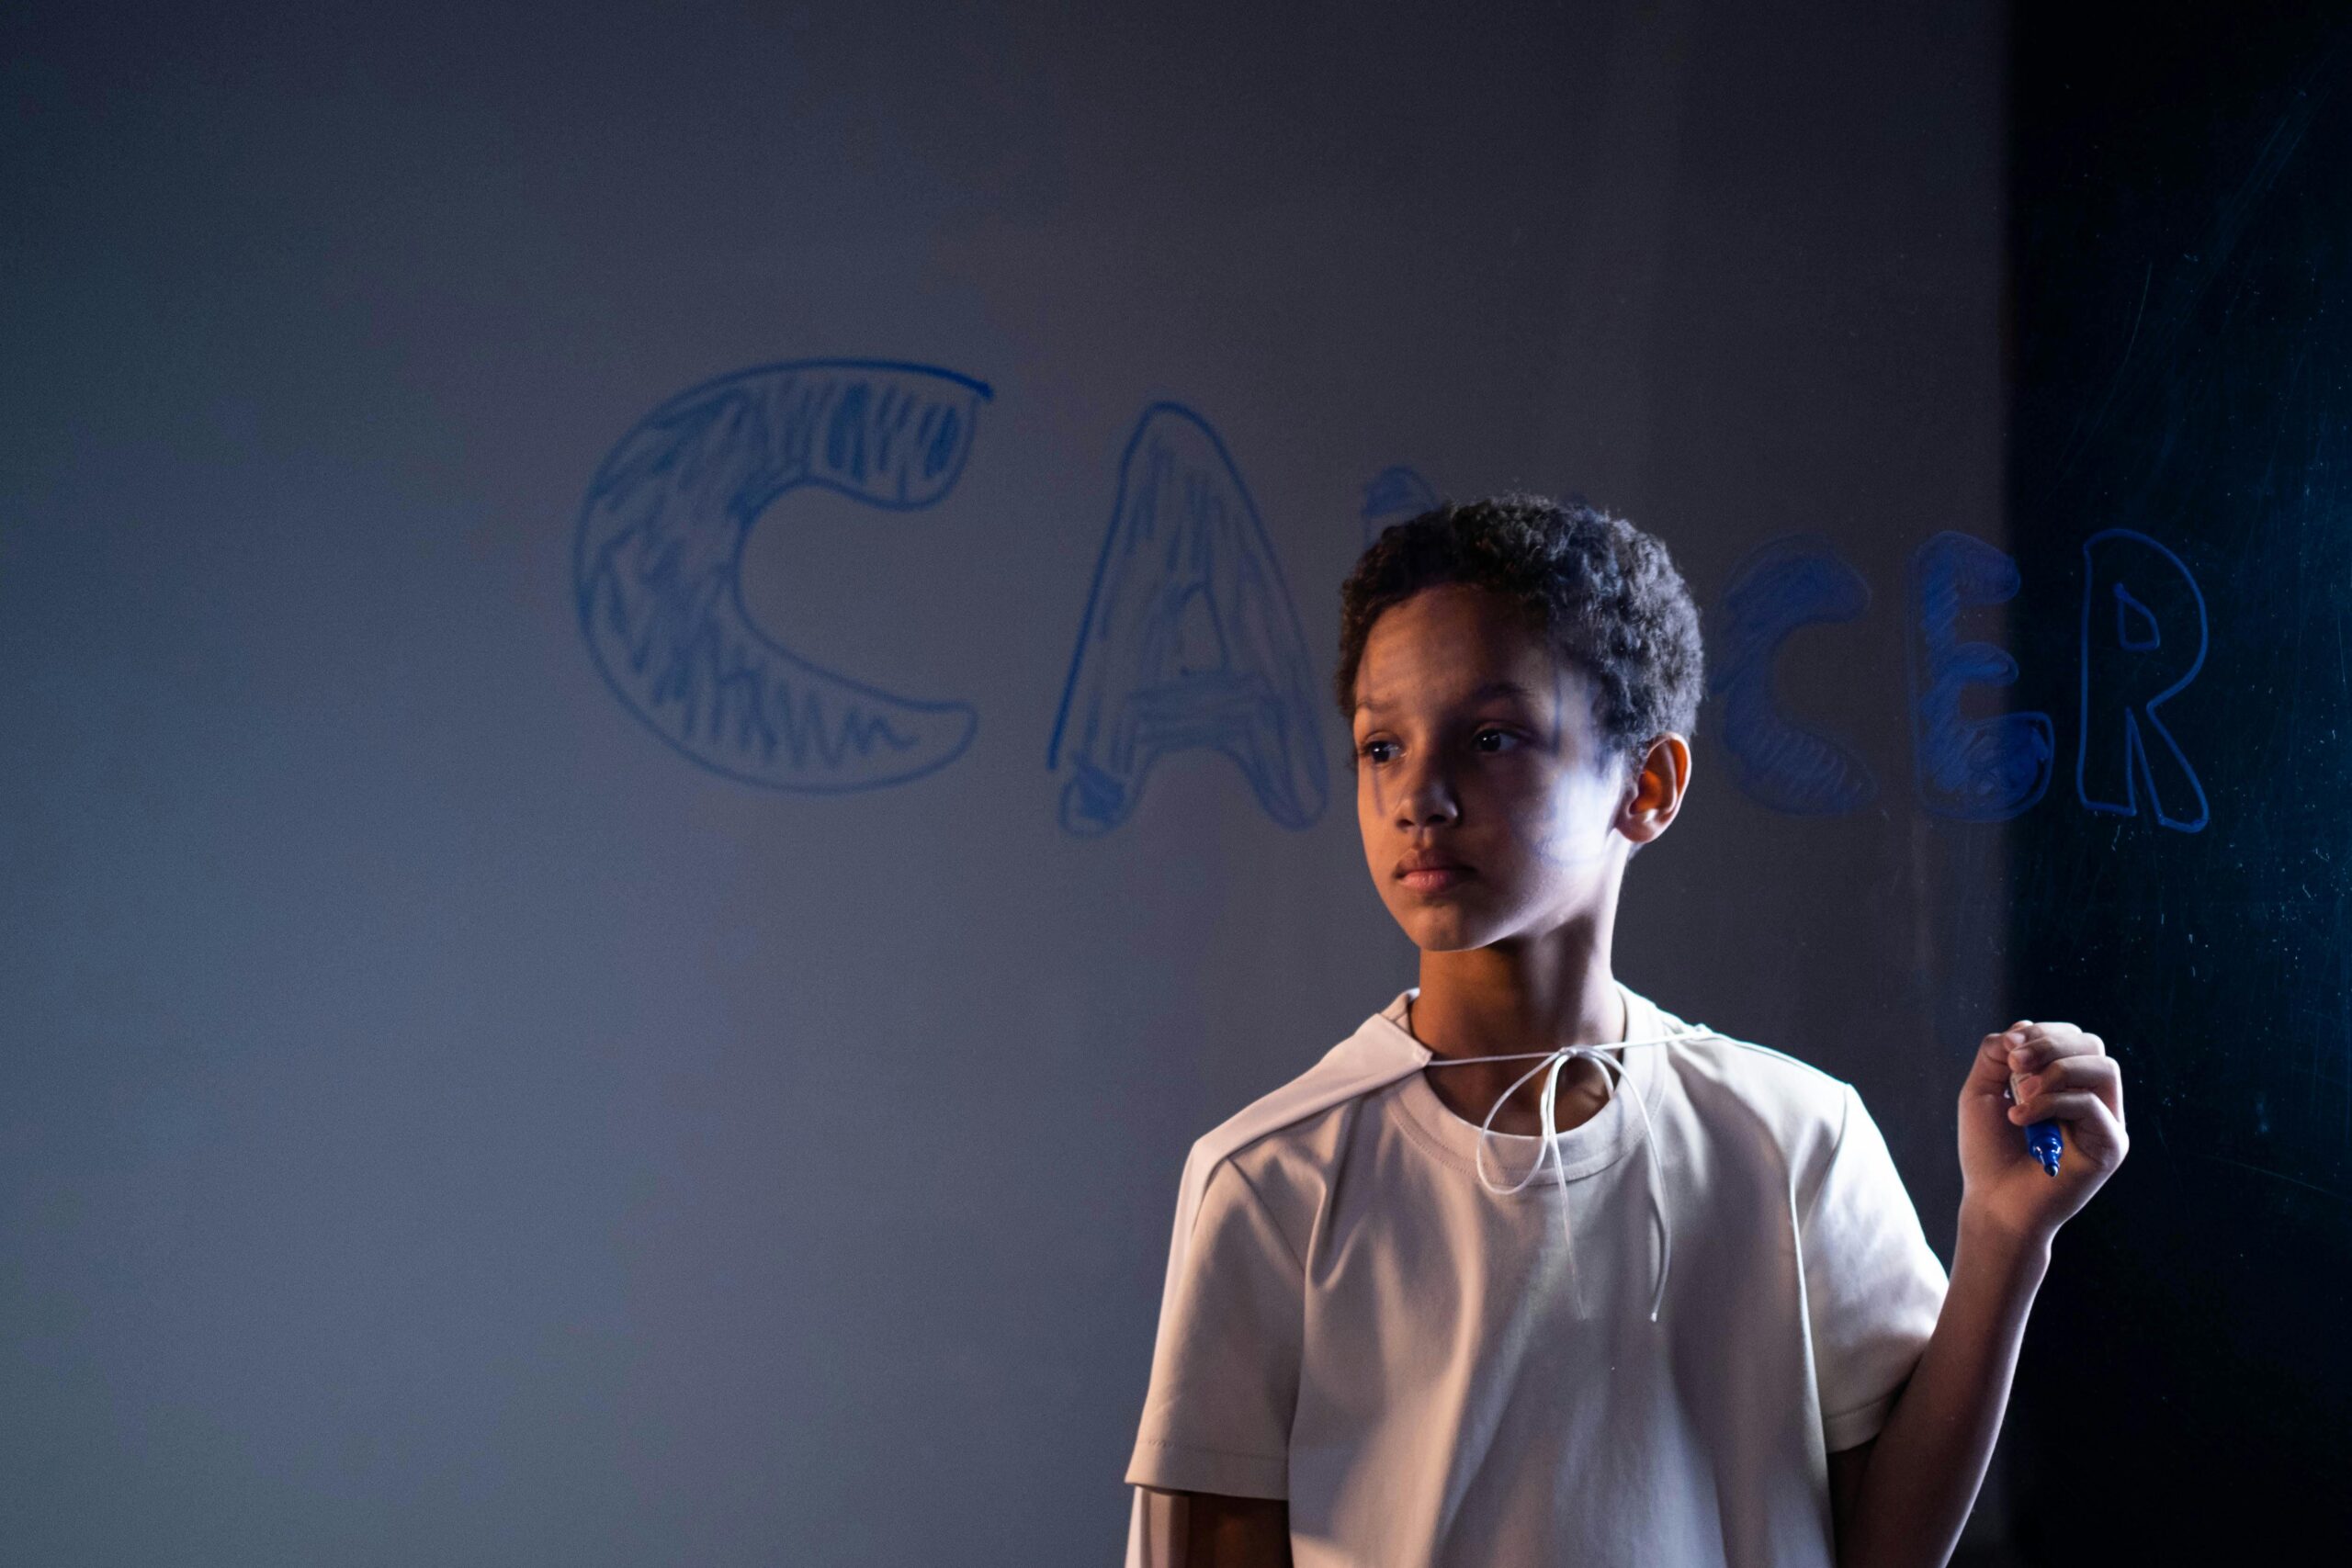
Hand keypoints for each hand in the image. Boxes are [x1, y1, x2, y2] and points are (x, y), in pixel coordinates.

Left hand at [1957, 1020, 2127, 1244]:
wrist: (1993, 1203)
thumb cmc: (1989, 1151)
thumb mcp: (1984, 1090)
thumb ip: (1998, 1053)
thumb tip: (2021, 1027)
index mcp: (2068, 1084)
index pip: (2072, 1038)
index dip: (2042, 1033)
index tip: (2009, 1048)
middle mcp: (2092, 1100)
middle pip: (2091, 1046)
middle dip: (2049, 1045)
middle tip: (2015, 1065)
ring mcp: (2105, 1123)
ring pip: (2103, 1068)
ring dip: (2056, 1070)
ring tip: (2022, 1093)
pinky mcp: (2110, 1146)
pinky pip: (2092, 1106)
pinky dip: (2052, 1103)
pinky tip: (2020, 1118)